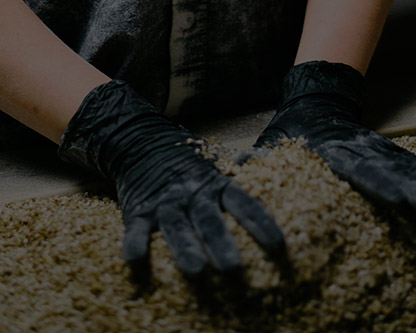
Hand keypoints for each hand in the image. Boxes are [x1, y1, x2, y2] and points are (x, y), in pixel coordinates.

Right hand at [59, 81, 286, 277]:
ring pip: (176, 226)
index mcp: (217, 185)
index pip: (243, 203)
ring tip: (196, 271)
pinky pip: (136, 228)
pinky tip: (135, 259)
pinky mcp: (139, 211)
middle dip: (221, 243)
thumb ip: (238, 187)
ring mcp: (165, 203)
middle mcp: (193, 195)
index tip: (278, 246)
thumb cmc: (189, 169)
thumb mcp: (216, 170)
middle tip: (233, 269)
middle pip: (209, 220)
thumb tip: (281, 193)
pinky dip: (135, 243)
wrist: (141, 144)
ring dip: (186, 248)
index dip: (260, 223)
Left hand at [256, 61, 415, 215]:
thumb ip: (258, 157)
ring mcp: (378, 150)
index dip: (377, 183)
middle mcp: (360, 149)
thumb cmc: (288, 133)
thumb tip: (236, 162)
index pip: (356, 168)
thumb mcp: (272, 143)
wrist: (316, 102)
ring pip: (409, 167)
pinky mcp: (389, 152)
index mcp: (331, 150)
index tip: (398, 200)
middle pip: (391, 171)